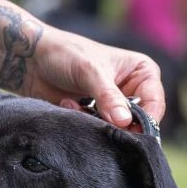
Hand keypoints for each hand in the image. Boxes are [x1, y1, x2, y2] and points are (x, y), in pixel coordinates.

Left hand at [0, 0, 164, 126]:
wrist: (32, 61)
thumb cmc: (64, 54)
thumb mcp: (89, 72)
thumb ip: (108, 97)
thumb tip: (125, 122)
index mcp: (142, 73)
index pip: (154, 105)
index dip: (144, 122)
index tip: (126, 131)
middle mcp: (134, 90)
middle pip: (139, 123)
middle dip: (117, 125)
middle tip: (97, 121)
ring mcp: (116, 106)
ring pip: (119, 131)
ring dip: (97, 124)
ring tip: (77, 106)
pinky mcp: (99, 118)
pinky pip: (101, 133)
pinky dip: (86, 125)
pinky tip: (70, 107)